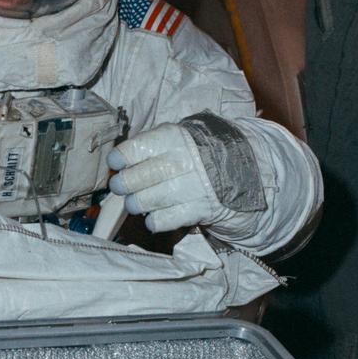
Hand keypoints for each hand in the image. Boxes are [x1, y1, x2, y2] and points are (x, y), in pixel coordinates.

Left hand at [107, 121, 257, 235]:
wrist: (241, 167)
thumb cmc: (197, 151)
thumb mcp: (177, 137)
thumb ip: (149, 147)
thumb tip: (117, 164)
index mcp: (173, 138)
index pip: (135, 149)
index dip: (120, 158)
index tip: (116, 163)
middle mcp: (183, 161)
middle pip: (138, 177)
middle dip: (123, 185)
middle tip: (121, 187)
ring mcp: (192, 186)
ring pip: (148, 200)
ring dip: (136, 204)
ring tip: (136, 202)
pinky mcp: (200, 209)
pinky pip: (165, 220)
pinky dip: (154, 221)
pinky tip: (153, 216)